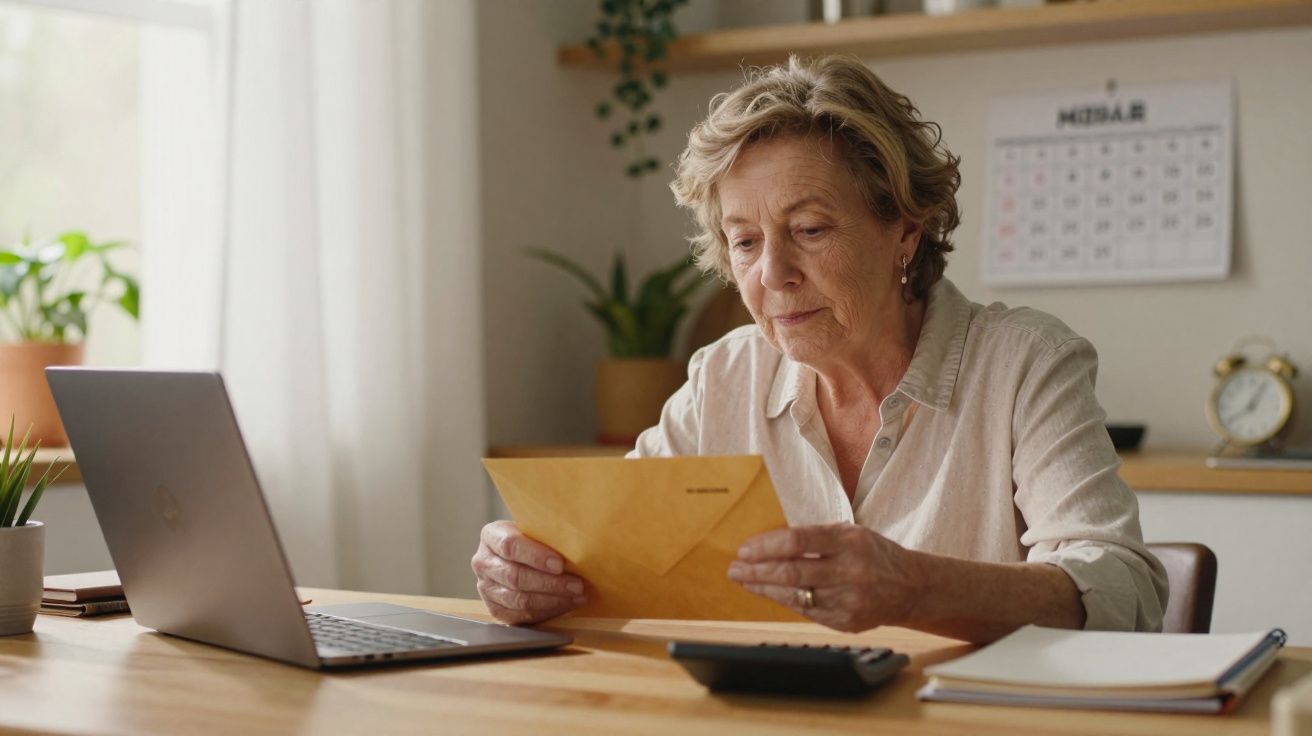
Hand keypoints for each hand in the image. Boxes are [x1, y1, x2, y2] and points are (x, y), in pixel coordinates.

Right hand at [471, 520, 587, 624]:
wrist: (519, 556)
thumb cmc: (533, 539)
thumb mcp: (536, 528)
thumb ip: (548, 534)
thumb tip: (576, 545)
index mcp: (491, 536)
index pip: (510, 546)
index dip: (536, 556)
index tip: (560, 564)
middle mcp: (483, 562)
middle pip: (515, 576)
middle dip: (550, 583)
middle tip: (577, 585)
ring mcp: (486, 588)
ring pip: (518, 599)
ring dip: (552, 600)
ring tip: (576, 596)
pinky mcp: (494, 608)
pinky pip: (520, 616)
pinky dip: (546, 612)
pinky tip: (565, 605)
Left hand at [727, 523, 924, 632]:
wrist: (911, 587)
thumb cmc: (873, 554)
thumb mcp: (850, 533)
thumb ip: (815, 537)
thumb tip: (769, 543)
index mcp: (850, 541)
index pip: (798, 540)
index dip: (766, 546)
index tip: (745, 549)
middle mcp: (850, 571)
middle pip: (792, 571)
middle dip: (756, 570)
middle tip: (735, 568)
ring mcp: (848, 600)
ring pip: (795, 595)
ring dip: (763, 588)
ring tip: (743, 579)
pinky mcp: (845, 622)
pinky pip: (805, 611)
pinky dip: (783, 600)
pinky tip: (768, 592)